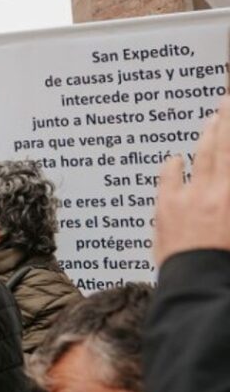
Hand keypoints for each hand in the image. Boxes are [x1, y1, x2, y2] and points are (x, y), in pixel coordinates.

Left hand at [155, 97, 229, 265]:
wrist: (204, 290)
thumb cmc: (229, 266)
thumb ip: (225, 200)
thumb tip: (222, 185)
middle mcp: (220, 190)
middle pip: (225, 146)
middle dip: (227, 121)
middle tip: (227, 101)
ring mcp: (193, 197)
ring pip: (202, 156)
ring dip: (207, 135)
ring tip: (213, 118)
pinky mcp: (168, 209)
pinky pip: (169, 179)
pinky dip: (173, 166)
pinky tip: (174, 158)